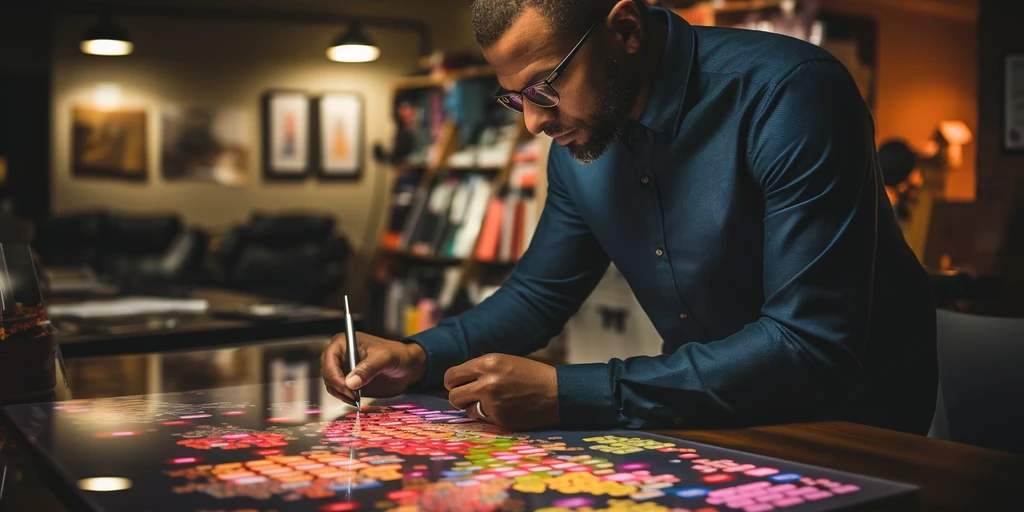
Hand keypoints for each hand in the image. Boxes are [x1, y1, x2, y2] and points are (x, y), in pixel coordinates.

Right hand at [320, 331, 427, 405]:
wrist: (406, 366)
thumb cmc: (397, 355)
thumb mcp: (385, 358)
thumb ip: (369, 368)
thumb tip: (350, 383)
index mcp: (345, 342)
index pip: (328, 358)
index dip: (334, 374)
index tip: (346, 388)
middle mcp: (340, 355)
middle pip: (327, 372)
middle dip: (337, 386)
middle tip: (353, 397)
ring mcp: (343, 368)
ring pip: (331, 384)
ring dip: (341, 394)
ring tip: (357, 399)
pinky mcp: (348, 381)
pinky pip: (339, 391)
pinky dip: (345, 398)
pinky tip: (356, 400)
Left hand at [444, 354, 558, 430]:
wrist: (556, 393)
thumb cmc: (530, 375)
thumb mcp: (504, 362)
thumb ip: (480, 369)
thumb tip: (456, 381)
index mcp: (488, 363)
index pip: (452, 375)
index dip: (453, 382)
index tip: (459, 385)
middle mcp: (487, 382)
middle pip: (453, 395)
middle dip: (458, 397)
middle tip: (468, 397)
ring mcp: (493, 402)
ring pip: (466, 409)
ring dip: (473, 407)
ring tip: (490, 402)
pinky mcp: (500, 418)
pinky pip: (482, 418)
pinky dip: (488, 415)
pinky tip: (504, 409)